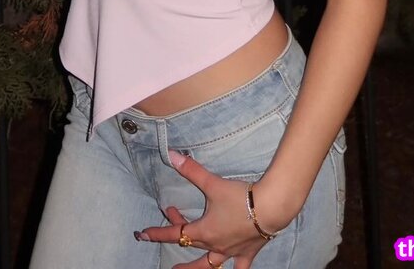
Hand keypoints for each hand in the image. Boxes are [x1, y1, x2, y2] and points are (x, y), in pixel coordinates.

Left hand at [134, 150, 289, 268]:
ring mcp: (231, 252)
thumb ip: (192, 170)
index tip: (142, 235)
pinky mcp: (247, 253)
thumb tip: (172, 155)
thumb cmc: (240, 197)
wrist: (270, 208)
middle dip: (177, 237)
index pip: (175, 233)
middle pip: (191, 245)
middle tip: (169, 232)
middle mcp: (215, 246)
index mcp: (204, 231)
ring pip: (210, 266)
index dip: (157, 233)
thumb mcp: (212, 183)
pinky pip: (239, 268)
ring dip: (196, 268)